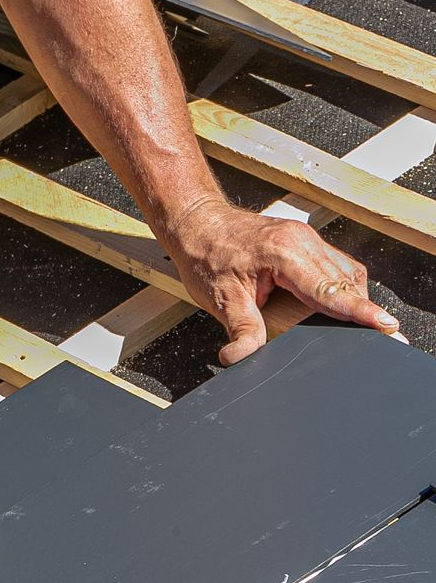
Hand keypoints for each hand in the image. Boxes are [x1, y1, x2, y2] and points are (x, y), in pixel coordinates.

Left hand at [166, 198, 399, 365]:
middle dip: (363, 310)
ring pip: (345, 273)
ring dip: (351, 299)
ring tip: (360, 325)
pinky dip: (339, 288)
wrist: (196, 224)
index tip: (385, 324)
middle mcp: (302, 241)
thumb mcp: (219, 299)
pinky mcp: (305, 243)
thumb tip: (242, 358)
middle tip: (381, 336)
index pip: (330, 288)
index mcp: (285, 252)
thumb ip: (240, 330)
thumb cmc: (206, 255)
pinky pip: (334, 266)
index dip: (360, 311)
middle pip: (345, 281)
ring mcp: (306, 239)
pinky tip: (336, 306)